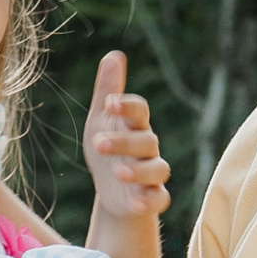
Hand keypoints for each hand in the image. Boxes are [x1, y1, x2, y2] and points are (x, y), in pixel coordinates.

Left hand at [83, 52, 169, 220]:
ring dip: (138, 171)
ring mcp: (152, 174)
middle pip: (145, 140)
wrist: (112, 192)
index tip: (109, 103)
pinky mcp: (153, 197)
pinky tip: (134, 202)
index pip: (139, 111)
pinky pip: (159, 198)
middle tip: (97, 144)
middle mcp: (148, 148)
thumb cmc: (108, 150)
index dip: (127, 106)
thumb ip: (107, 90)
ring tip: (118, 173)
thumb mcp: (101, 120)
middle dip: (123, 142)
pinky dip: (149, 201)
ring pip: (156, 168)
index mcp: (134, 126)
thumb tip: (114, 54)